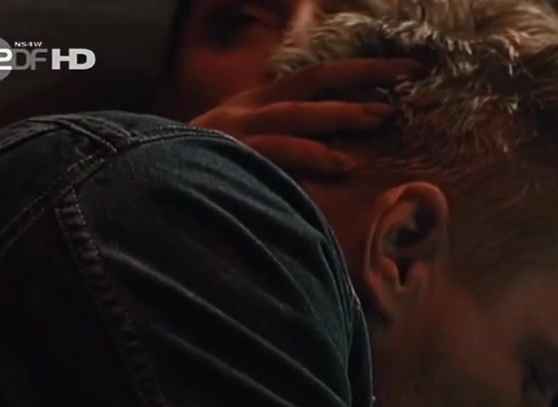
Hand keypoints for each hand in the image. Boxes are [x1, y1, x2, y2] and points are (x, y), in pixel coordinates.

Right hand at [190, 58, 419, 175]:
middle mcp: (249, 107)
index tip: (406, 69)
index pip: (317, 78)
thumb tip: (347, 152)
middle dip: (365, 74)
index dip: (362, 72)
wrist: (147, 187)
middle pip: (315, 79)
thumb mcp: (252, 154)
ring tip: (384, 117)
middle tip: (411, 72)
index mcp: (259, 103)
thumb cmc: (208, 179)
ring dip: (343, 114)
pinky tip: (345, 163)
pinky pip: (277, 150)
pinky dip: (313, 155)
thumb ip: (292, 147)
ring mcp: (236, 129)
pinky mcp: (229, 155)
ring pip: (298, 112)